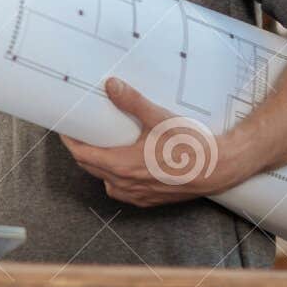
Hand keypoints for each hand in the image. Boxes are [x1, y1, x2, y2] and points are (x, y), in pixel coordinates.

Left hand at [61, 78, 255, 206]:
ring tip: (103, 147)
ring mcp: (138, 195)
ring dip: (99, 166)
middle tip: (83, 132)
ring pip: (106, 181)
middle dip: (83, 150)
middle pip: (91, 168)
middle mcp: (126, 184)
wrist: (220, 169)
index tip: (66, 128)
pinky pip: (123, 191)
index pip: (82, 155)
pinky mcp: (151, 200)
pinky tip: (125, 166)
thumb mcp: (159, 118)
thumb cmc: (192, 146)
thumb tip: (111, 86)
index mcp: (122, 165)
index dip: (70, 141)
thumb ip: (132, 102)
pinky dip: (117, 178)